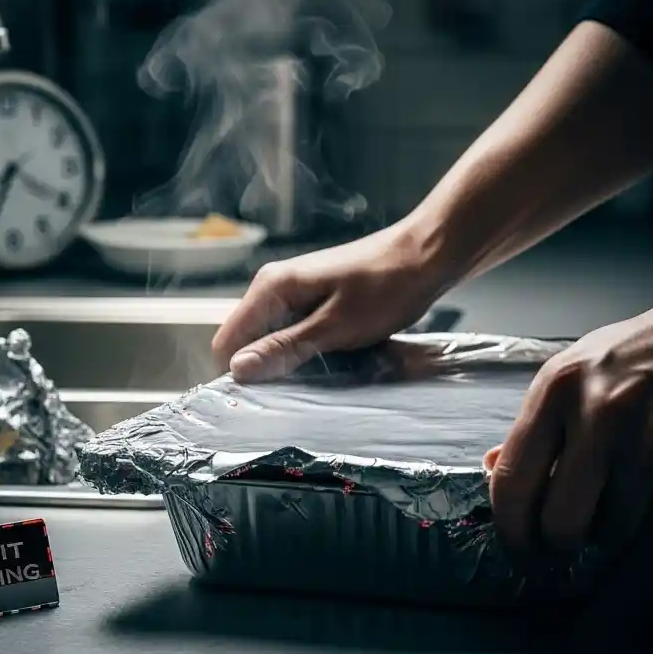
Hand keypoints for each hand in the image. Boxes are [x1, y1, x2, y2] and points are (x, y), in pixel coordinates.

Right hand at [211, 221, 447, 381]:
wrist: (425, 256)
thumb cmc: (385, 289)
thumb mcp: (334, 327)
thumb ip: (284, 347)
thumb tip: (237, 370)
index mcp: (271, 288)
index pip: (226, 341)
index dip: (239, 373)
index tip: (265, 397)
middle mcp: (272, 285)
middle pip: (246, 340)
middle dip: (265, 367)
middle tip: (301, 387)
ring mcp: (292, 289)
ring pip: (270, 338)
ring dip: (289, 359)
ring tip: (323, 370)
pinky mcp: (311, 296)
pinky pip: (292, 330)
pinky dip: (305, 347)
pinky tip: (332, 354)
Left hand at [489, 288, 652, 559]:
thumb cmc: (637, 355)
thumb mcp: (573, 371)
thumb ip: (535, 422)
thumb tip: (491, 466)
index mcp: (556, 390)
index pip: (512, 480)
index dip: (509, 529)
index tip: (516, 549)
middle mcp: (597, 416)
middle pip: (559, 522)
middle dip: (554, 549)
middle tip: (554, 553)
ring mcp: (648, 443)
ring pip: (610, 531)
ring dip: (605, 533)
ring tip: (608, 506)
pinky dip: (642, 522)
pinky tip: (643, 495)